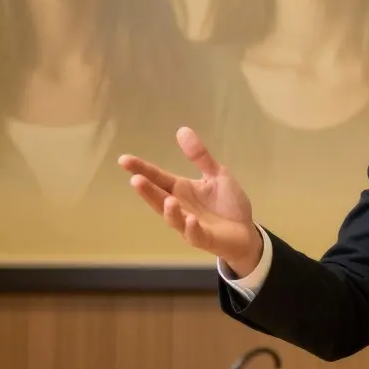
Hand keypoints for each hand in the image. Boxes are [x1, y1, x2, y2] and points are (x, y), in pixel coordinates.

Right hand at [118, 127, 263, 276]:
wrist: (246, 231)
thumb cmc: (227, 203)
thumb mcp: (216, 175)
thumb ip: (200, 156)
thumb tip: (182, 129)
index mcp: (181, 190)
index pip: (158, 178)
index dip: (142, 169)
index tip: (123, 160)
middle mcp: (180, 207)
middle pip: (159, 199)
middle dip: (147, 191)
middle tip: (135, 180)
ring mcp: (189, 225)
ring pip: (174, 219)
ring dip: (170, 211)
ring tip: (168, 200)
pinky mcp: (204, 239)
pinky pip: (195, 235)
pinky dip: (191, 228)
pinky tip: (191, 220)